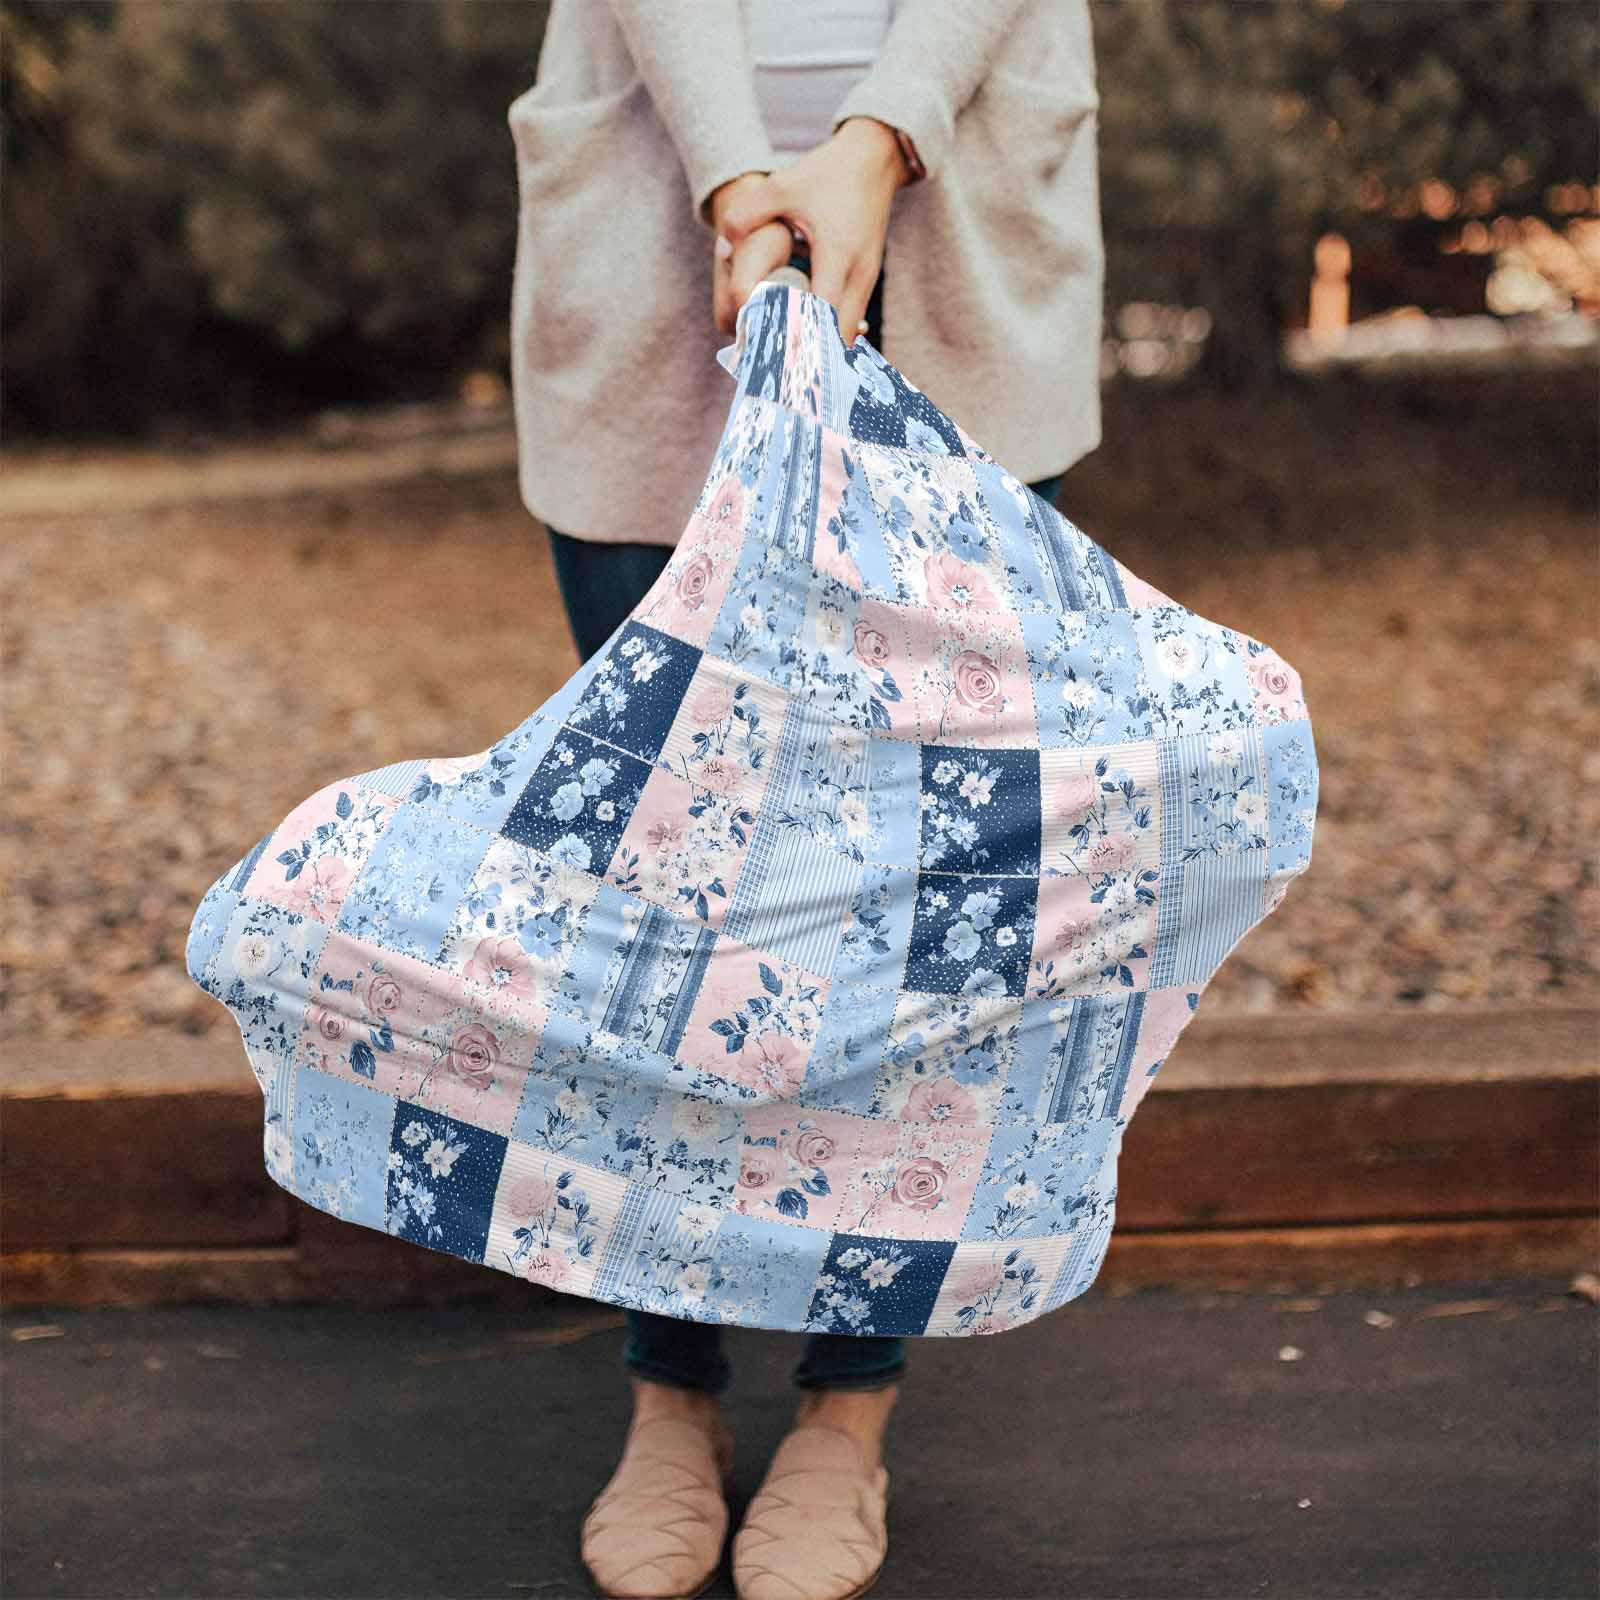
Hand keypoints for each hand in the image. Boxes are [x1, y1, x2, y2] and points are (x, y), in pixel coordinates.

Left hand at [713, 118, 910, 343]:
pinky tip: (804, 339)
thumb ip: (746, 214)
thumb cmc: (827, 173)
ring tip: (787, 362)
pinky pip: (849, 320)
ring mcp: (867, 280)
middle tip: (776, 371)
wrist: (874, 159)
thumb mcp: (782, 186)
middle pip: (838, 337)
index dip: (799, 340)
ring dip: (820, 347)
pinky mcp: (867, 280)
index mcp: (837, 255)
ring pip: (847, 333)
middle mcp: (858, 275)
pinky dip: (829, 333)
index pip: (822, 316)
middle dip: (810, 356)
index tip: (775, 360)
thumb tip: (722, 249)